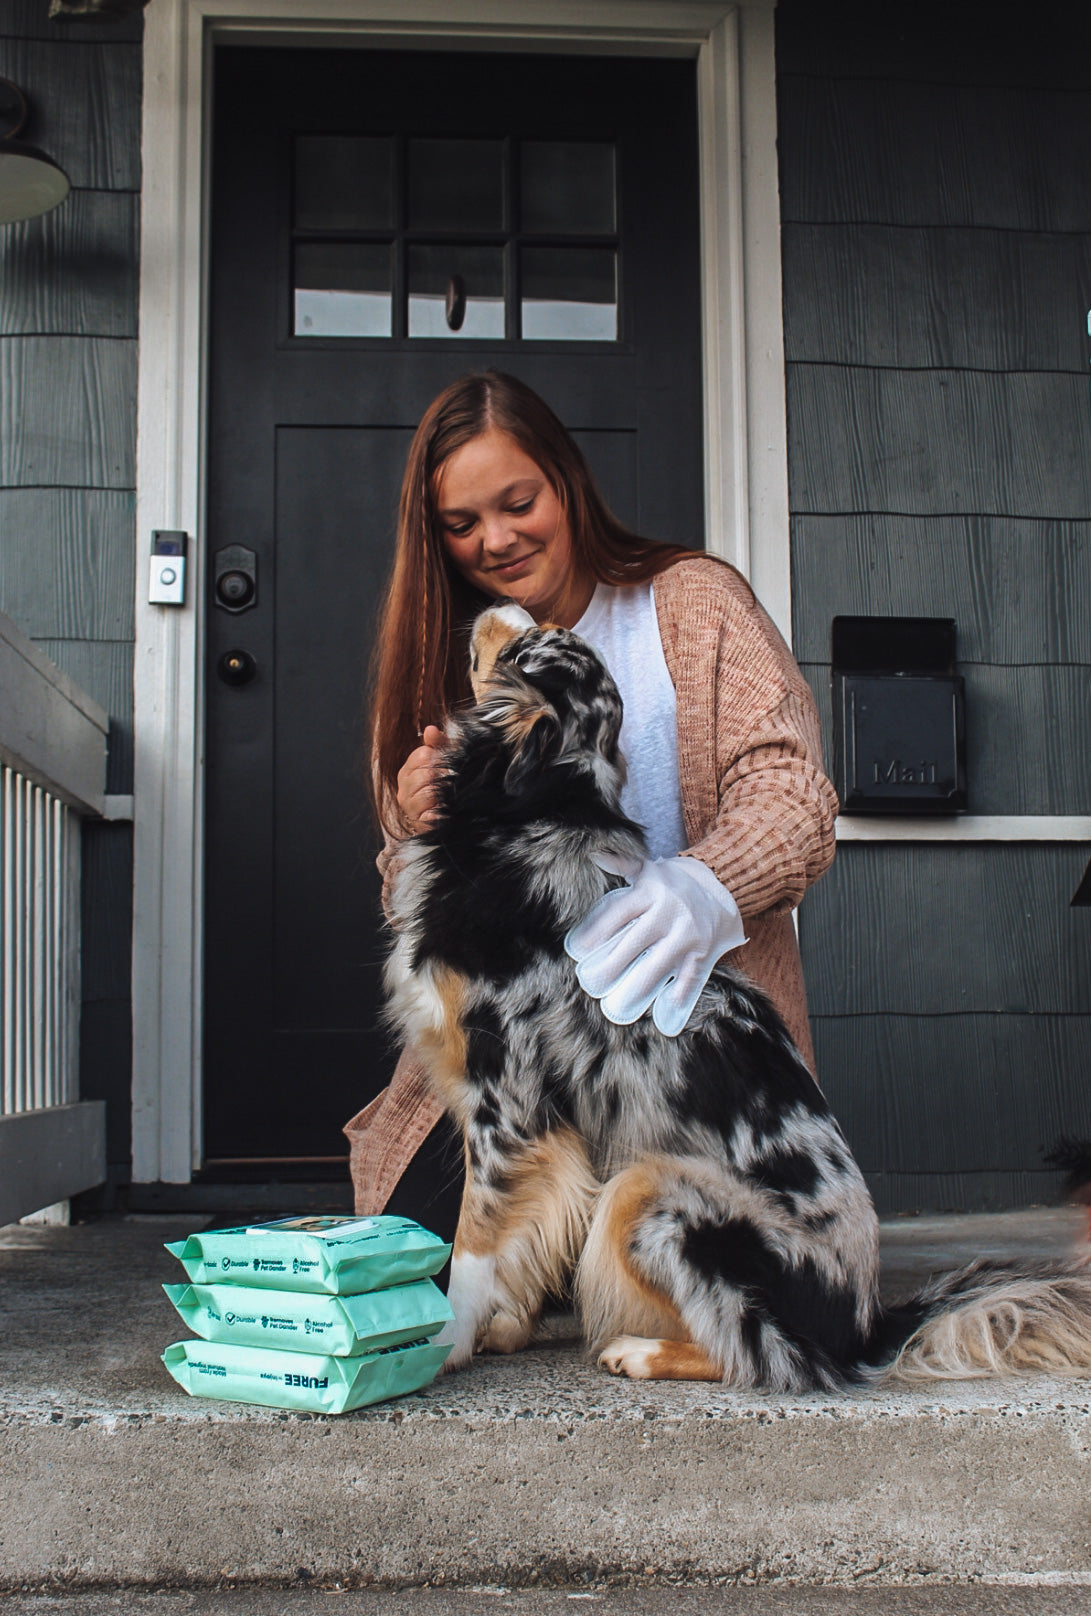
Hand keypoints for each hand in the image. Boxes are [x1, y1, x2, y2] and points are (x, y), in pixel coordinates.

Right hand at [396, 725, 446, 832]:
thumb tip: (430, 730)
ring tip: (446, 794)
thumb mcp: (442, 763)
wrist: (445, 819)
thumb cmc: (442, 790)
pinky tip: (444, 804)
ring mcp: (409, 805)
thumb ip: (438, 744)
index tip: (446, 765)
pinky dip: (440, 804)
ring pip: (428, 789)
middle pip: (426, 771)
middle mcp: (403, 788)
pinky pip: (430, 806)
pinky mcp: (418, 820)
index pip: (422, 754)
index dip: (438, 757)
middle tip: (448, 781)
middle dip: (441, 775)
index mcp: (407, 771)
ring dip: (441, 791)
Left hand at [564, 853, 746, 1036]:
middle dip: (612, 965)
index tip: (579, 950)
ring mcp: (687, 932)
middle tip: (592, 983)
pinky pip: (690, 974)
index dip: (598, 931)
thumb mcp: (647, 870)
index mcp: (650, 892)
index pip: (619, 913)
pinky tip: (667, 1005)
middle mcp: (668, 911)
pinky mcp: (702, 950)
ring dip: (639, 985)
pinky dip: (680, 991)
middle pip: (634, 942)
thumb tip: (595, 856)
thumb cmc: (671, 885)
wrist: (720, 890)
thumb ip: (622, 864)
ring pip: (659, 962)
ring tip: (619, 1002)